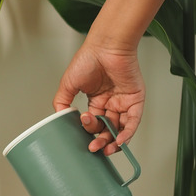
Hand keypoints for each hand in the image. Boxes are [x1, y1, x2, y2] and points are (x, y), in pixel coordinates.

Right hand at [52, 39, 144, 155]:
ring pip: (121, 128)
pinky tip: (119, 141)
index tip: (82, 129)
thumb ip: (62, 102)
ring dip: (115, 141)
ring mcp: (124, 101)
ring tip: (107, 148)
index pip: (93, 122)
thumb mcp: (67, 84)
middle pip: (107, 128)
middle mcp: (110, 102)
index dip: (88, 129)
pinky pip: (133, 120)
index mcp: (96, 100)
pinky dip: (128, 132)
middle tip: (94, 147)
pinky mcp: (136, 99)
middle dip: (100, 140)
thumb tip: (59, 118)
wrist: (105, 46)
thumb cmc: (88, 59)